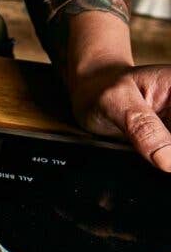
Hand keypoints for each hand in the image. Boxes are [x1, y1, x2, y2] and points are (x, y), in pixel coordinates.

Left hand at [60, 6, 170, 172]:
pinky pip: (165, 157)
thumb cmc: (99, 89)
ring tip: (142, 156)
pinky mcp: (166, 138)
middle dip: (166, 157)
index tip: (164, 161)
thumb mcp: (116, 106)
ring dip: (161, 161)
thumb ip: (143, 131)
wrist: (88, 88)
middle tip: (151, 161)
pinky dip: (157, 163)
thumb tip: (167, 161)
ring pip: (170, 154)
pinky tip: (150, 163)